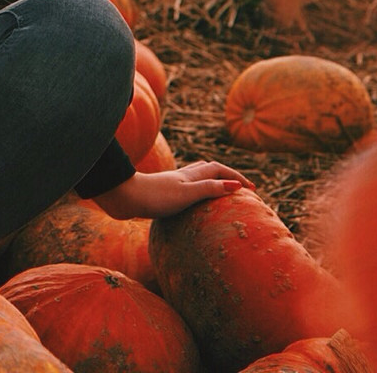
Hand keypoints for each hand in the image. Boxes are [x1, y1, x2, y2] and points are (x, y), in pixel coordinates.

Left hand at [92, 161, 255, 219]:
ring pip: (197, 178)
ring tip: (221, 194)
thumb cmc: (155, 196)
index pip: (220, 170)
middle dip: (227, 176)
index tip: (252, 189)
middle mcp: (183, 176)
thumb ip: (209, 188)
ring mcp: (173, 184)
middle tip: (240, 189)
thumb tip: (235, 186)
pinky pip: (187, 190)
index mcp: (191, 175)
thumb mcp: (187, 193)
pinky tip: (193, 206)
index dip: (236, 177)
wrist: (124, 197)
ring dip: (212, 182)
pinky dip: (197, 193)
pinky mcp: (163, 194)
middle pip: (209, 170)